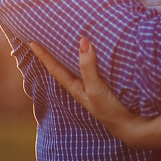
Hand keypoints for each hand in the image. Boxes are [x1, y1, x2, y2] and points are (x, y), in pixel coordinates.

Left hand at [29, 38, 145, 143]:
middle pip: (64, 65)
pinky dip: (89, 56)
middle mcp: (82, 84)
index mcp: (75, 87)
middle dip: (54, 52)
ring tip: (65, 38)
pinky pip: (93, 65)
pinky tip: (91, 50)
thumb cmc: (109, 109)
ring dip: (71, 52)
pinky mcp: (106, 81)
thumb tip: (83, 41)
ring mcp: (93, 83)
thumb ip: (88, 67)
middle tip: (45, 36)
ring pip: (78, 64)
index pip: (55, 68)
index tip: (31, 42)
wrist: (129, 124)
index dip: (43, 55)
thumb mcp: (95, 89)